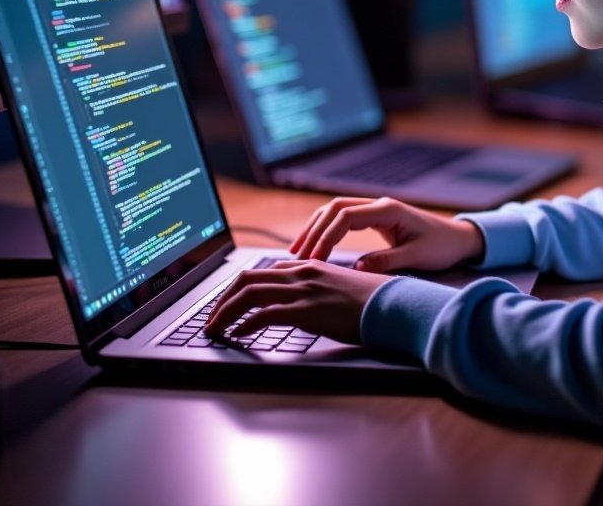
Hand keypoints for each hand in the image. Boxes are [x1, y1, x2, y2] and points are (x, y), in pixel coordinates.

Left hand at [204, 259, 390, 343]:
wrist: (391, 305)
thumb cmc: (369, 301)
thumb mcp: (338, 288)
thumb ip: (316, 288)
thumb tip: (298, 302)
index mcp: (308, 266)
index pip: (262, 271)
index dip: (238, 288)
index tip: (227, 305)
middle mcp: (301, 273)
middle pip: (247, 278)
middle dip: (222, 299)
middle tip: (211, 319)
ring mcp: (303, 291)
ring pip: (249, 294)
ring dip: (225, 312)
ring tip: (214, 329)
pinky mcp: (307, 310)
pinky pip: (264, 314)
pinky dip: (245, 324)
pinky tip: (237, 335)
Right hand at [290, 196, 484, 272]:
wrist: (458, 239)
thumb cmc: (441, 247)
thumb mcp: (416, 257)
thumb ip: (387, 262)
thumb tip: (357, 268)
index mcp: (388, 210)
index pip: (346, 216)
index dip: (326, 236)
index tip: (314, 259)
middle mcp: (379, 205)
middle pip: (335, 208)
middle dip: (314, 230)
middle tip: (297, 256)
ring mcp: (377, 209)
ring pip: (336, 210)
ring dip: (316, 228)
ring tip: (298, 251)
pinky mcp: (376, 218)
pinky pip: (344, 218)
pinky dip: (327, 229)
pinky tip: (316, 246)